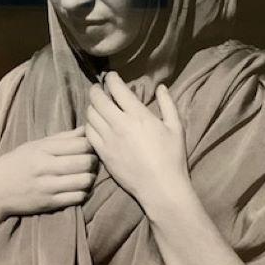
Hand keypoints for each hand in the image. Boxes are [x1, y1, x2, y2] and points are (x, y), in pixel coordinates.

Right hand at [0, 126, 97, 225]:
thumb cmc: (15, 164)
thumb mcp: (34, 146)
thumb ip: (61, 138)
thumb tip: (85, 129)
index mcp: (42, 149)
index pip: (79, 143)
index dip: (91, 145)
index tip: (90, 147)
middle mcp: (45, 167)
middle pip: (85, 161)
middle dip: (94, 161)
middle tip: (93, 162)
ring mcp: (47, 186)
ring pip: (84, 180)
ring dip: (90, 178)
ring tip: (87, 175)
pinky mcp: (48, 203)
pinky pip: (77, 198)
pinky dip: (83, 193)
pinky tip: (79, 189)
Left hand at [84, 72, 189, 216]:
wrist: (160, 187)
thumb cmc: (172, 157)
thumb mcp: (176, 127)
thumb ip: (168, 104)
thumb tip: (161, 87)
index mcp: (138, 115)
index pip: (116, 89)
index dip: (111, 79)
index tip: (111, 77)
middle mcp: (119, 124)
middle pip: (97, 99)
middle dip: (96, 90)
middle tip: (98, 88)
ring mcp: (108, 140)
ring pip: (90, 115)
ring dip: (92, 106)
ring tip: (97, 105)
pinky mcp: (102, 154)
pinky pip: (88, 133)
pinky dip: (89, 124)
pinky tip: (95, 124)